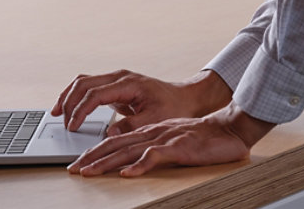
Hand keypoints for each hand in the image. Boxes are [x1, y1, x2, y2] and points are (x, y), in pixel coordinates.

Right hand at [51, 69, 231, 135]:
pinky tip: (69, 108)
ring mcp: (116, 79)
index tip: (73, 126)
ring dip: (68, 96)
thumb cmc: (174, 107)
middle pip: (83, 83)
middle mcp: (119, 77)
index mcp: (128, 83)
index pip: (95, 94)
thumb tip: (110, 134)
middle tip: (63, 123)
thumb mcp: (155, 119)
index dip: (80, 110)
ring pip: (83, 81)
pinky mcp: (115, 86)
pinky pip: (89, 86)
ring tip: (57, 114)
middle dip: (69, 102)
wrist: (185, 98)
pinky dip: (76, 96)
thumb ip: (132, 126)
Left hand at [68, 103, 274, 176]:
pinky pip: (155, 156)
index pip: (116, 140)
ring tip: (90, 172)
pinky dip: (140, 166)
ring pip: (130, 150)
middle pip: (116, 144)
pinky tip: (128, 174)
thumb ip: (153, 148)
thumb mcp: (172, 140)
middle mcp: (153, 133)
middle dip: (92, 157)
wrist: (229, 128)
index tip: (80, 164)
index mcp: (150, 131)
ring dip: (107, 162)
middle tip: (74, 170)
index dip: (96, 152)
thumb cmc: (203, 138)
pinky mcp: (179, 147)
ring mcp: (165, 139)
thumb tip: (133, 162)